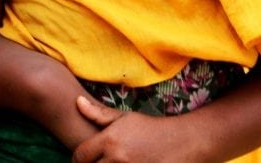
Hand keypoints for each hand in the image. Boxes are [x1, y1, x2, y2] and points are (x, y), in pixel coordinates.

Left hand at [72, 97, 196, 162]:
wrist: (183, 142)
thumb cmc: (151, 128)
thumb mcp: (125, 118)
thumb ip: (99, 114)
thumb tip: (77, 102)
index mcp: (110, 141)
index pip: (80, 156)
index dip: (77, 159)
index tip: (82, 160)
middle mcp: (117, 158)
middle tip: (96, 162)